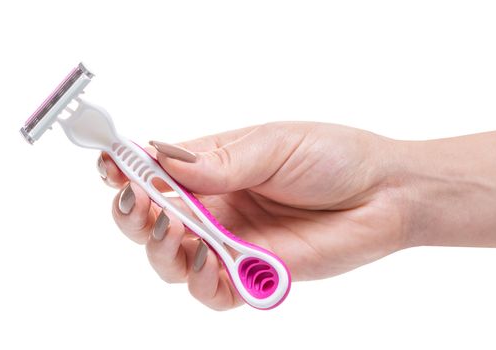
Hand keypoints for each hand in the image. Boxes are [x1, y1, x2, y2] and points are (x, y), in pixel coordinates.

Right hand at [98, 122, 410, 309]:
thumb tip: (164, 163)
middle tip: (137, 202)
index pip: (154, 172)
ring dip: (160, 249)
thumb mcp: (273, 145)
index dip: (126, 169)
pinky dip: (200, 282)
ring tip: (175, 230)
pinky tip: (210, 263)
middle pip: (150, 221)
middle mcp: (215, 207)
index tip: (110, 165)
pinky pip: (209, 291)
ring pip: (170, 260)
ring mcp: (231, 242)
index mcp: (213, 168)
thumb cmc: (333, 157)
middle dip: (132, 214)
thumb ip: (220, 161)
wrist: (384, 193)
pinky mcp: (253, 274)